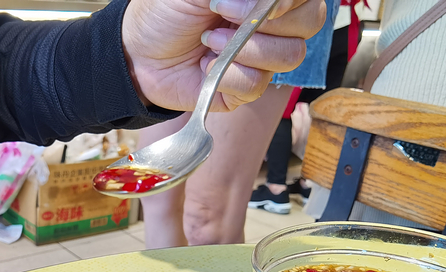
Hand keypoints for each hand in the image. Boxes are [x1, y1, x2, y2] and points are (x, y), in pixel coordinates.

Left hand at [122, 0, 325, 111]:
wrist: (135, 51)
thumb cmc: (164, 12)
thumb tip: (271, 0)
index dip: (291, 1)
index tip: (262, 2)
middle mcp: (270, 25)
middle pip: (310, 23)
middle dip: (267, 21)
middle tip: (223, 14)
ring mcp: (260, 59)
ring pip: (289, 56)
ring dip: (244, 47)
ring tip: (209, 40)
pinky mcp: (243, 90)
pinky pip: (256, 84)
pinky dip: (228, 74)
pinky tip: (207, 65)